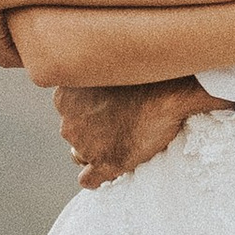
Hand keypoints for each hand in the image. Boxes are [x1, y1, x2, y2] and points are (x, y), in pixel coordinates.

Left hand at [52, 78, 214, 187]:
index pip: (68, 110)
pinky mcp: (105, 164)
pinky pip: (88, 179)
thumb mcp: (111, 65)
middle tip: (117, 124)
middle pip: (74, 132)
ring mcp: (85, 145)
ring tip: (118, 144)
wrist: (168, 93)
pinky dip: (96, 177)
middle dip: (91, 130)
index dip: (89, 111)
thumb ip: (101, 70)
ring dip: (95, 151)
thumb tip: (106, 54)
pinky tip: (111, 171)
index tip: (108, 108)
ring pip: (80, 154)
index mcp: (65, 95)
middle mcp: (68, 122)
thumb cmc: (145, 73)